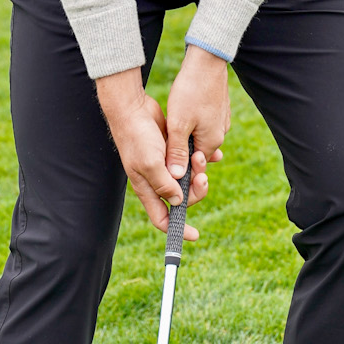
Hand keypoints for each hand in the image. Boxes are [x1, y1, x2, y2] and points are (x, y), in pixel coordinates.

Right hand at [94, 68, 206, 238]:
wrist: (134, 109)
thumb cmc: (137, 136)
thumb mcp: (150, 162)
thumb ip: (163, 184)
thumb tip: (178, 202)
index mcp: (147, 188)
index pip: (162, 219)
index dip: (178, 230)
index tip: (195, 235)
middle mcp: (156, 181)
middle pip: (181, 199)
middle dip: (195, 192)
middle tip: (202, 176)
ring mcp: (165, 166)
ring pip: (188, 181)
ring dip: (199, 173)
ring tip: (201, 158)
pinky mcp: (173, 152)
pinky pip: (191, 163)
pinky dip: (200, 161)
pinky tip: (210, 155)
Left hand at [164, 46, 229, 194]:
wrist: (206, 61)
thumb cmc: (191, 91)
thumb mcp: (178, 124)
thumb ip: (177, 152)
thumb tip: (176, 177)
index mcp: (211, 142)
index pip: (195, 166)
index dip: (180, 167)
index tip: (165, 161)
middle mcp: (220, 134)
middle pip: (197, 152)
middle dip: (182, 150)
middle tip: (165, 139)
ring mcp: (220, 121)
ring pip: (198, 137)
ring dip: (185, 136)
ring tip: (171, 126)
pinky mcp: (218, 109)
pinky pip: (203, 124)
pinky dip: (191, 124)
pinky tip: (181, 113)